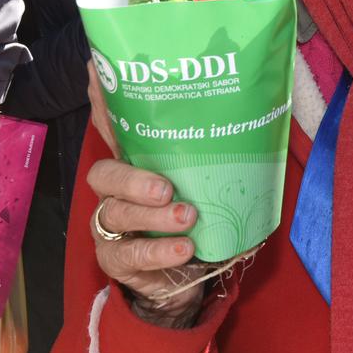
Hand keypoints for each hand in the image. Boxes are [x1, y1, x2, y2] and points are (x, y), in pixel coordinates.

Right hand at [86, 62, 210, 325]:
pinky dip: (158, 250)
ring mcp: (111, 224)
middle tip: (166, 186)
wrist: (187, 273)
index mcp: (136, 161)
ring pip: (114, 212)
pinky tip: (184, 247)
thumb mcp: (208, 180)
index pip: (113, 128)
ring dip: (152, 216)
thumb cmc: (198, 216)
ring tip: (187, 215)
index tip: (99, 78)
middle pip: (105, 174)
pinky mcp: (116, 258)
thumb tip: (252, 107)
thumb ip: (218, 150)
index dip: (102, 104)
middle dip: (133, 178)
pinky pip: (127, 253)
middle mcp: (116, 189)